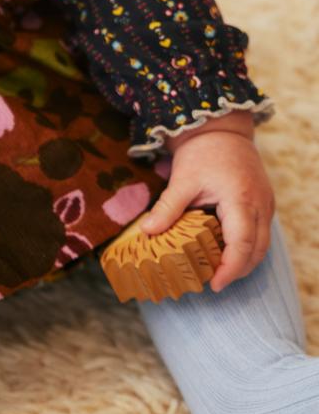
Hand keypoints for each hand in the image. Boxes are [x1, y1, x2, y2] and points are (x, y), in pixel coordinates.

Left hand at [140, 113, 273, 293]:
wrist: (221, 129)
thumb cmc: (202, 152)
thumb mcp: (182, 179)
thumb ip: (167, 208)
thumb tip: (147, 233)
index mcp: (240, 200)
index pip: (242, 245)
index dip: (229, 269)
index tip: (214, 284)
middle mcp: (260, 205)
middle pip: (257, 251)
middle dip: (237, 270)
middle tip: (214, 282)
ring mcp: (266, 204)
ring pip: (262, 244)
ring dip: (244, 261)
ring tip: (219, 271)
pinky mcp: (265, 202)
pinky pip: (261, 233)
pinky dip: (247, 247)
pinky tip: (226, 251)